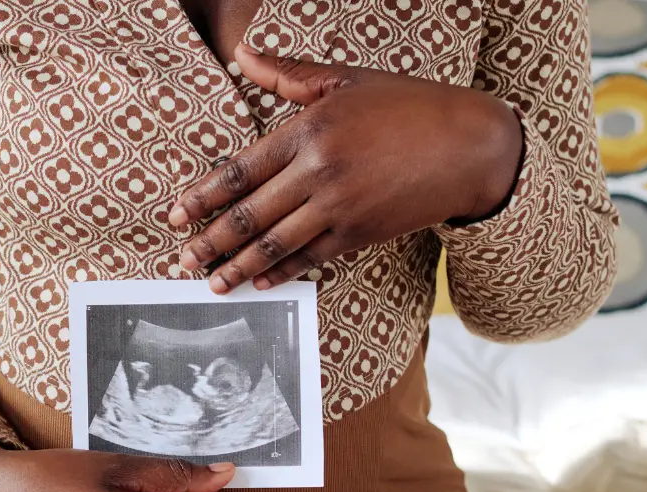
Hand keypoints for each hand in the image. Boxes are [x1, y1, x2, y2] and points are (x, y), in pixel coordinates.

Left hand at [171, 44, 523, 293]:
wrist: (470, 146)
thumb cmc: (408, 106)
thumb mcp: (347, 81)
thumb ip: (288, 75)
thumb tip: (240, 53)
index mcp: (309, 130)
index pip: (240, 171)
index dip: (203, 198)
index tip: (176, 216)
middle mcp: (318, 172)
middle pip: (250, 215)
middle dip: (210, 242)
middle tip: (181, 261)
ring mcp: (340, 206)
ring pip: (275, 244)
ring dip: (238, 267)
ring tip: (212, 283)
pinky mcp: (361, 233)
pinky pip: (312, 258)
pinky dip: (284, 272)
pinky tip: (262, 282)